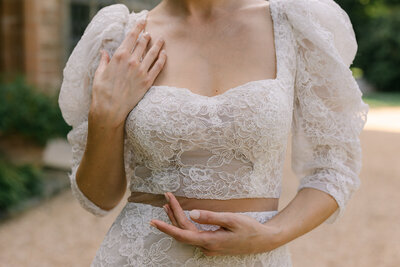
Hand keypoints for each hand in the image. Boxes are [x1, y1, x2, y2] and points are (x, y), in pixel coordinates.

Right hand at [90, 18, 166, 126]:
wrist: (110, 108)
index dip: (138, 28)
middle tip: (150, 33)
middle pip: (143, 44)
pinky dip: (162, 59)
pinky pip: (158, 67)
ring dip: (158, 45)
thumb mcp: (99, 73)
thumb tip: (104, 52)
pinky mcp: (147, 81)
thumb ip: (104, 61)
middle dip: (147, 36)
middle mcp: (132, 61)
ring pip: (153, 53)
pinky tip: (164, 54)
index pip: (131, 37)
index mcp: (119, 56)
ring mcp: (141, 71)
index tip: (142, 22)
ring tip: (162, 40)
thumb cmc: (102, 91)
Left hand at [149, 192, 282, 255]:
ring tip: (167, 206)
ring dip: (177, 219)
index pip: (182, 234)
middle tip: (165, 199)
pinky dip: (186, 224)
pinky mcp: (213, 244)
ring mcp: (209, 247)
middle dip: (172, 215)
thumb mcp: (231, 219)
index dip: (166, 227)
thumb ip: (210, 217)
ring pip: (187, 233)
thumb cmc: (249, 229)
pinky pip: (194, 235)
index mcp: (210, 241)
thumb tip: (191, 213)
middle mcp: (206, 247)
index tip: (153, 220)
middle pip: (183, 231)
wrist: (263, 240)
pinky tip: (184, 216)